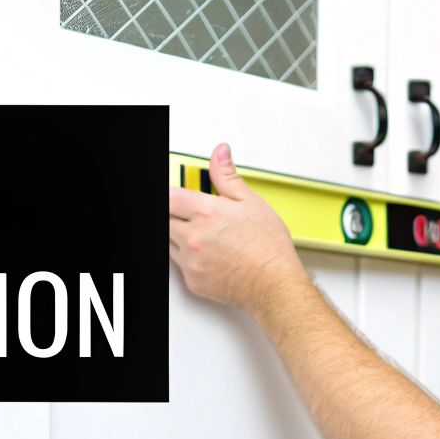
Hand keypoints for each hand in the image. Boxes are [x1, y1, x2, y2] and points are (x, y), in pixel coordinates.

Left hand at [168, 143, 311, 315]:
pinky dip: (188, 259)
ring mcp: (190, 261)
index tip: (176, 195)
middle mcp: (192, 237)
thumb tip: (219, 154)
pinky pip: (179, 265)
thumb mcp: (251, 202)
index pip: (169, 196)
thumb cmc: (268, 247)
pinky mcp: (192, 281)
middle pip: (165, 219)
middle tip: (193, 214)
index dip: (171, 194)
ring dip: (178, 235)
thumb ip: (227, 177)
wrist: (274, 284)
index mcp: (205, 213)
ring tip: (204, 235)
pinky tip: (208, 254)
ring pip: (169, 242)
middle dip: (174, 214)